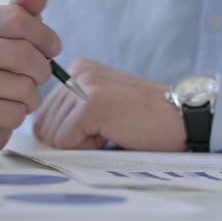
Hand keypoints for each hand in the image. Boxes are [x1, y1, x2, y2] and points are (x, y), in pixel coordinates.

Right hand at [0, 0, 60, 156]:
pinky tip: (6, 110)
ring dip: (32, 96)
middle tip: (40, 75)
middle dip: (42, 69)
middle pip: (22, 54)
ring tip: (20, 95)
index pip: (18, 20)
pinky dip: (19, 114)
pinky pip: (14, 112)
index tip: (53, 48)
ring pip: (22, 86)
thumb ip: (24, 12)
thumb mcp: (8, 35)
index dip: (46, 37)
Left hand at [34, 59, 186, 150]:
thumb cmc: (146, 121)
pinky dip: (89, 149)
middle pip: (44, 126)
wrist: (182, 119)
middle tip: (111, 130)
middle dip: (74, 140)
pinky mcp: (91, 105)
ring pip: (54, 136)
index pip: (45, 116)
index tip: (104, 126)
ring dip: (83, 145)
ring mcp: (84, 87)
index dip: (70, 134)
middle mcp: (78, 72)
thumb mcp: (103, 107)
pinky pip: (66, 143)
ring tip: (114, 130)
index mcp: (78, 71)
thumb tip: (38, 136)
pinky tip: (115, 134)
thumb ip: (72, 113)